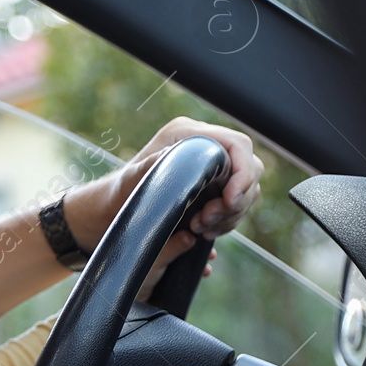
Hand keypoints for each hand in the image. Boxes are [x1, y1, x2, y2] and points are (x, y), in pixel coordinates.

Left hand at [126, 117, 262, 238]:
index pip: (237, 145)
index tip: (229, 202)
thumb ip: (149, 167)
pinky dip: (226, 221)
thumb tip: (169, 155)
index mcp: (186, 134)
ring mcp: (213, 166)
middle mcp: (204, 145)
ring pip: (246, 190)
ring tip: (200, 228)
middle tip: (206, 221)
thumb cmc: (121, 192)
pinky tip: (205, 231)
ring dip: (230, 214)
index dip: (243, 174)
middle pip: (250, 169)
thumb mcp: (131, 180)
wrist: (116, 209)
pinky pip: (236, 204)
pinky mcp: (215, 186)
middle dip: (235, 200)